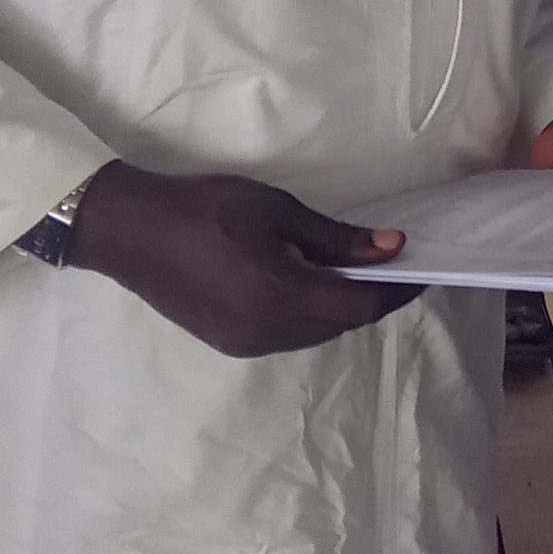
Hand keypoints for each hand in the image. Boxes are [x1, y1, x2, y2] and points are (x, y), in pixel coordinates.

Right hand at [68, 160, 417, 358]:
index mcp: (280, 297)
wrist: (129, 231)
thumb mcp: (277, 211)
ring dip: (343, 309)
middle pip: (340, 324)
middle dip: (374, 298)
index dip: (397, 290)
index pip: (359, 307)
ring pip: (315, 333)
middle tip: (396, 265)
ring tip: (360, 272)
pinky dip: (312, 316)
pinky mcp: (228, 344)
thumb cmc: (205, 209)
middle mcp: (266, 332)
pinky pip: (288, 336)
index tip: (423, 268)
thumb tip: (391, 248)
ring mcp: (244, 344)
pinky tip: (317, 286)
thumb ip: (336, 238)